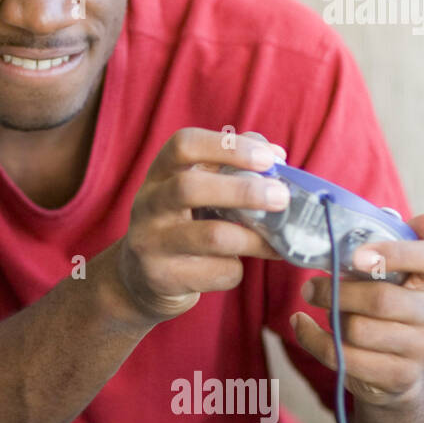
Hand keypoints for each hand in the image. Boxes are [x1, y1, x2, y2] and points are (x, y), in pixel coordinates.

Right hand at [116, 127, 288, 322]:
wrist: (142, 277)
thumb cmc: (183, 223)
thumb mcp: (195, 189)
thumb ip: (230, 166)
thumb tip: (276, 156)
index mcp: (160, 173)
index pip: (184, 145)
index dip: (227, 146)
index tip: (267, 158)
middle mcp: (148, 204)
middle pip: (189, 188)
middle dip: (243, 191)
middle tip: (281, 198)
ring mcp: (150, 243)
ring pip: (211, 236)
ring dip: (253, 238)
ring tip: (277, 241)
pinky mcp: (163, 277)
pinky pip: (216, 272)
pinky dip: (236, 270)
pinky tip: (235, 267)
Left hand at [290, 210, 423, 406]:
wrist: (402, 361)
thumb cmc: (393, 297)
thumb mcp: (400, 265)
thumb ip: (407, 236)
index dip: (394, 253)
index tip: (355, 255)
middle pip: (382, 300)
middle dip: (337, 291)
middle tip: (309, 285)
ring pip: (360, 331)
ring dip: (327, 314)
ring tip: (313, 301)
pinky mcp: (401, 377)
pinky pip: (346, 358)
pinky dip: (314, 340)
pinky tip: (302, 326)